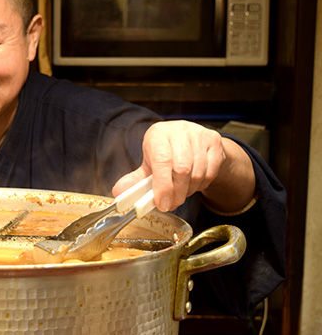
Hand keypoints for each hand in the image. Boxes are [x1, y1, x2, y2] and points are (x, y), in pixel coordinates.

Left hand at [112, 120, 254, 213]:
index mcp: (157, 134)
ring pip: (197, 173)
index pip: (161, 161)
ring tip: (181, 193)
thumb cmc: (167, 153)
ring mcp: (199, 134)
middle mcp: (178, 130)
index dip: (162, 186)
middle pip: (182, 169)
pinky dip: (201, 185)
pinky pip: (210, 172)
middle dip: (176, 193)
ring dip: (188, 190)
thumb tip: (118, 192)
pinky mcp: (214, 140)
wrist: (193, 142)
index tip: (162, 204)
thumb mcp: (149, 164)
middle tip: (171, 204)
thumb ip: (135, 180)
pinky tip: (193, 184)